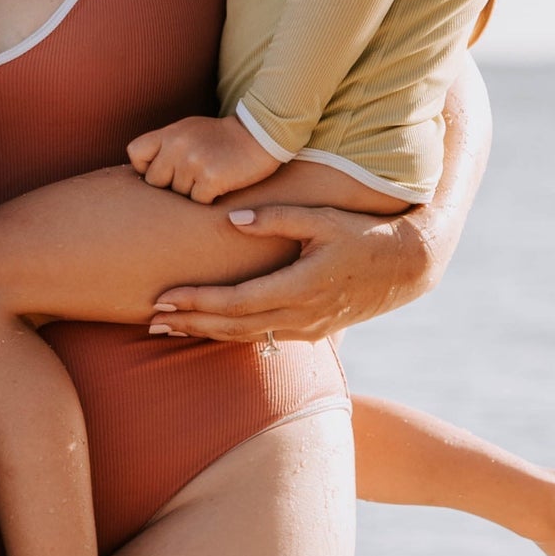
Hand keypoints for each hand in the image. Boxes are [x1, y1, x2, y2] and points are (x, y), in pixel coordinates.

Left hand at [127, 112, 278, 202]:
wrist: (260, 134)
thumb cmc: (222, 137)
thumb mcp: (189, 131)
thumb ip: (166, 146)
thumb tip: (143, 175)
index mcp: (170, 133)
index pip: (135, 153)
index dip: (145, 168)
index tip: (163, 172)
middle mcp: (177, 146)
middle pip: (155, 182)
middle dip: (170, 187)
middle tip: (191, 181)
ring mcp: (193, 162)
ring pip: (178, 195)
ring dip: (192, 194)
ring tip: (210, 179)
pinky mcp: (212, 178)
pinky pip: (197, 202)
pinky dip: (208, 200)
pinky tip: (220, 187)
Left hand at [149, 55, 489, 344]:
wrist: (406, 267)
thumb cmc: (361, 233)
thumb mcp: (323, 218)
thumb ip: (275, 218)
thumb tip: (228, 217)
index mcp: (301, 285)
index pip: (237, 301)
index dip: (198, 302)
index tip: (163, 298)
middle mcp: (301, 315)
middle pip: (232, 325)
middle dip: (188, 322)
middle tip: (148, 319)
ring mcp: (306, 328)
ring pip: (244, 336)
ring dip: (203, 332)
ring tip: (164, 328)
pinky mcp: (311, 333)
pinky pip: (260, 338)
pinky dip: (228, 334)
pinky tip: (203, 329)